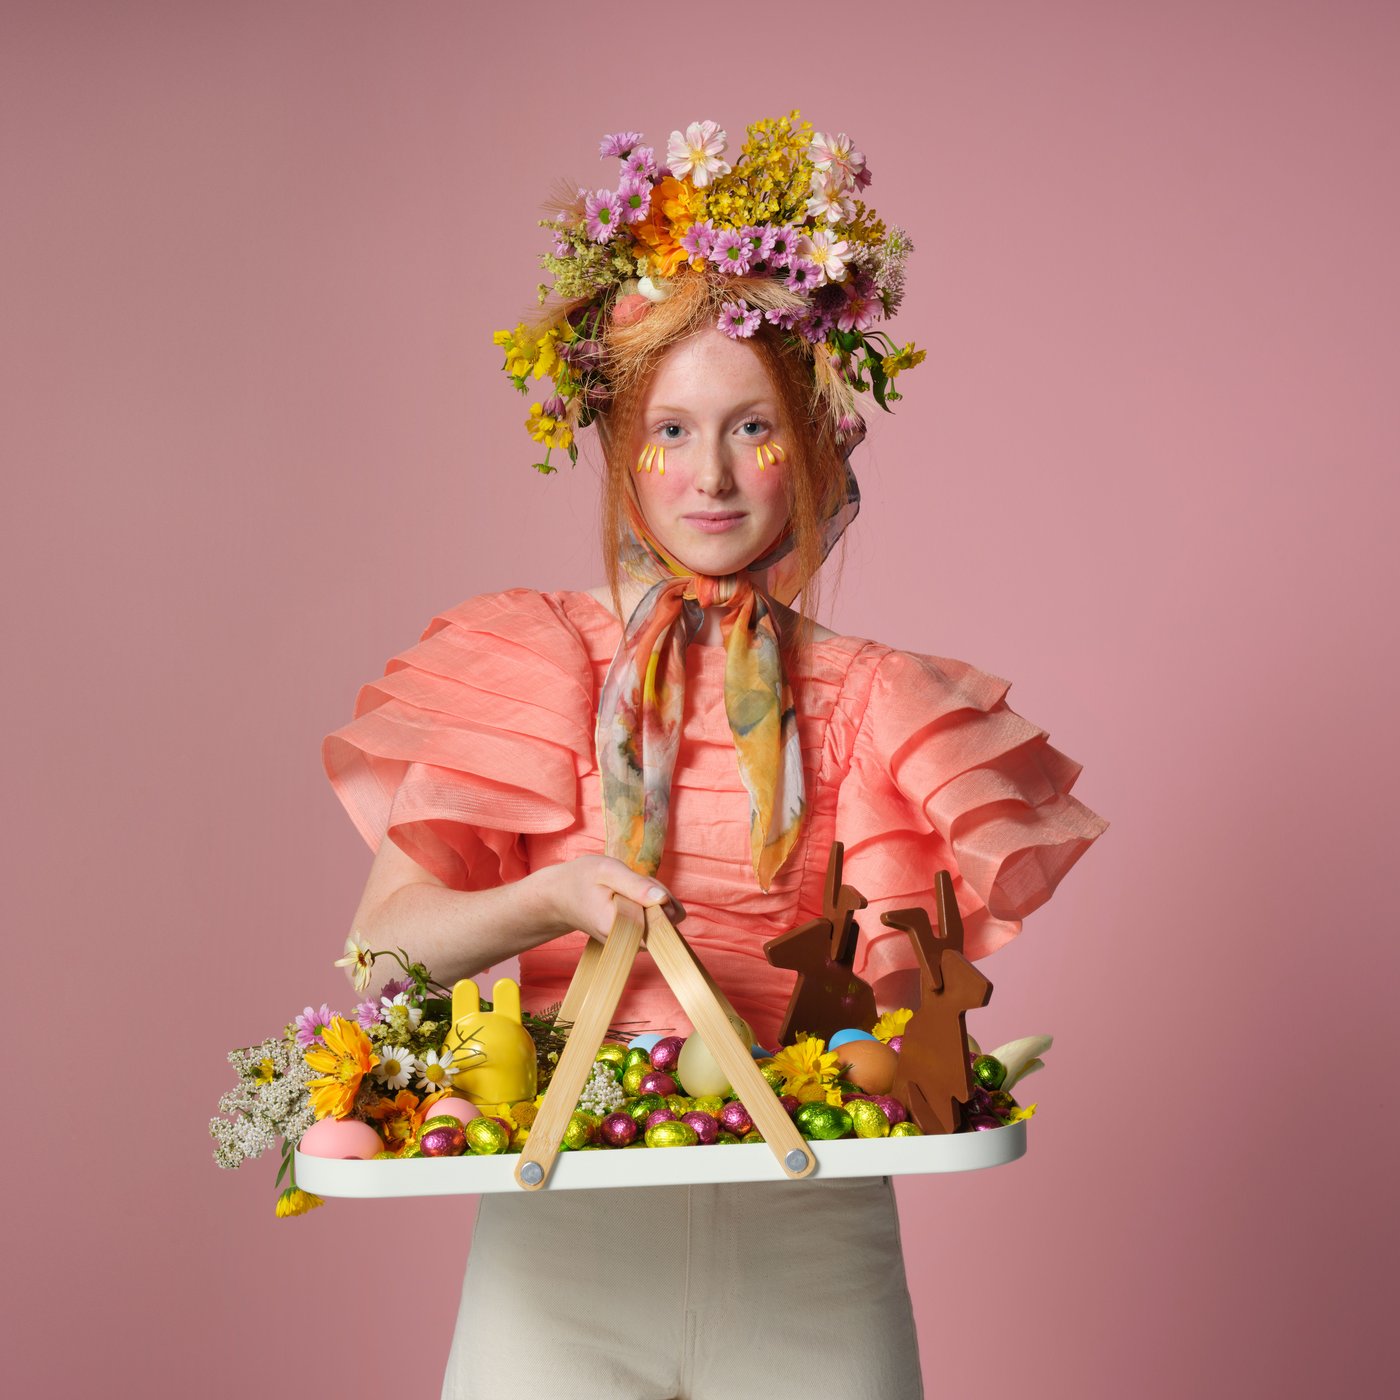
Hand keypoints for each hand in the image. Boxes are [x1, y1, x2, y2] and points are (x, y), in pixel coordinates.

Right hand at [531, 855, 685, 944]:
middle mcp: (627, 942)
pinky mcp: (632, 939)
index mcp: (620, 928)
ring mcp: (631, 943)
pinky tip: (627, 897)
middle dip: (656, 895)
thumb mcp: (607, 871)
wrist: (559, 897)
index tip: (639, 884)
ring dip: (651, 899)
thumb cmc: (580, 880)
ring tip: (626, 889)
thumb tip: (663, 899)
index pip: (663, 921)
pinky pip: (653, 921)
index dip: (659, 898)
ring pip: (662, 919)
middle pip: (667, 918)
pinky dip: (646, 905)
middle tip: (629, 883)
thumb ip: (636, 885)